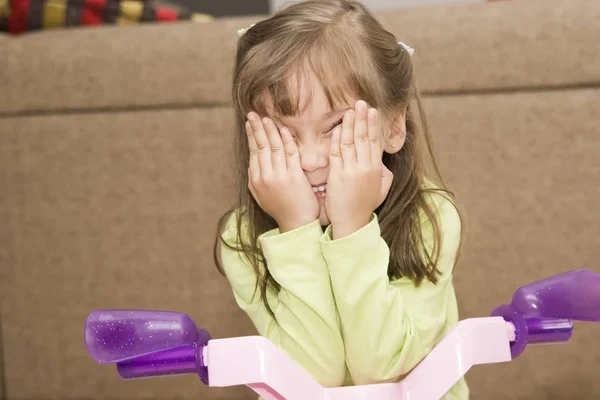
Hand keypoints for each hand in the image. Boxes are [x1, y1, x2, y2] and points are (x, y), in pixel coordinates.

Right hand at [246, 112, 319, 232]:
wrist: (296, 223)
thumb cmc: (282, 209)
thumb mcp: (262, 196)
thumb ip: (256, 180)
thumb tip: (252, 165)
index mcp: (256, 180)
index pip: (253, 152)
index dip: (251, 136)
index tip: (250, 123)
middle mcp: (265, 177)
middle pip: (261, 146)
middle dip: (256, 128)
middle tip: (253, 113)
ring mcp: (279, 176)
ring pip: (274, 147)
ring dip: (270, 130)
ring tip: (267, 118)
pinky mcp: (293, 177)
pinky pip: (289, 154)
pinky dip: (286, 140)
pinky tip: (284, 130)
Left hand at [326, 101, 393, 238]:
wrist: (352, 223)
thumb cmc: (364, 207)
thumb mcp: (381, 191)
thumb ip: (385, 176)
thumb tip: (385, 165)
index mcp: (376, 169)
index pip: (374, 141)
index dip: (373, 125)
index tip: (372, 111)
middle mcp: (365, 167)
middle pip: (363, 137)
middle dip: (363, 118)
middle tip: (361, 102)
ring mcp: (351, 171)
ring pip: (350, 142)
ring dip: (350, 124)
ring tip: (350, 110)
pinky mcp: (337, 176)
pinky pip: (337, 153)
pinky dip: (337, 140)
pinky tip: (337, 128)